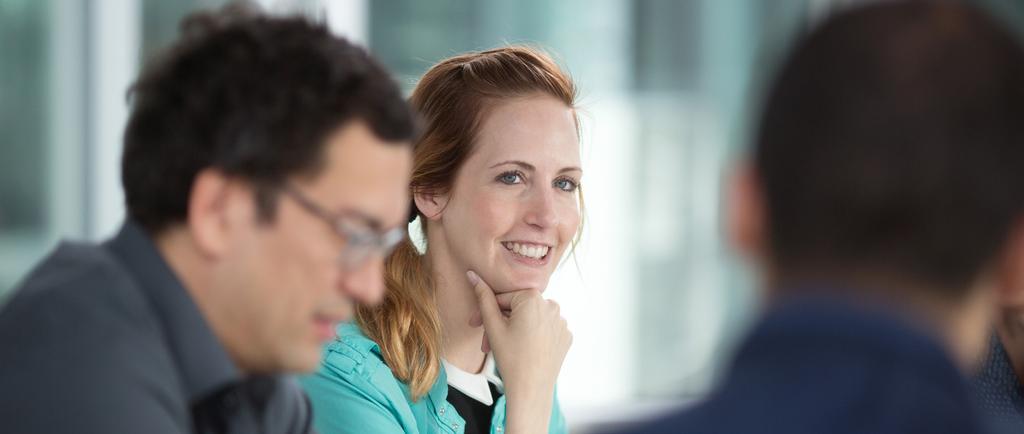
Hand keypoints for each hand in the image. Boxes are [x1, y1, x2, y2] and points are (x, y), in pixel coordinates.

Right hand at [466, 270, 570, 398]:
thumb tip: (472, 273)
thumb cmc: (510, 358)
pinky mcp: (566, 336)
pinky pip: (545, 330)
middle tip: (486, 343)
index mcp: (533, 298)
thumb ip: (483, 297)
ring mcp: (562, 321)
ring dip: (516, 329)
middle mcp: (552, 305)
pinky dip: (533, 336)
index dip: (486, 311)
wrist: (531, 390)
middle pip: (518, 309)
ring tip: (504, 348)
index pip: (503, 298)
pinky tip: (524, 351)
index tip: (474, 325)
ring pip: (532, 319)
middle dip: (501, 323)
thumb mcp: (492, 325)